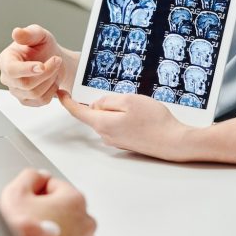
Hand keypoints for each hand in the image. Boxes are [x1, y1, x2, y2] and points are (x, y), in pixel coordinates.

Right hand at [0, 25, 78, 105]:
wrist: (53, 59)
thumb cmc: (43, 47)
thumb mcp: (39, 35)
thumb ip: (29, 33)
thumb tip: (16, 32)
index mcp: (5, 60)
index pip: (11, 69)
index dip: (27, 69)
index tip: (42, 66)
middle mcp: (7, 77)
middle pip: (25, 84)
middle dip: (47, 72)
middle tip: (57, 60)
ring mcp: (16, 91)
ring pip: (35, 94)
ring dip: (51, 80)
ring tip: (55, 68)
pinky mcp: (26, 100)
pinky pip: (41, 101)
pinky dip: (52, 90)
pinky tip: (53, 79)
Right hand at [0, 168, 95, 235]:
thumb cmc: (24, 232)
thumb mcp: (16, 194)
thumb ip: (30, 176)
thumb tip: (38, 176)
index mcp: (75, 199)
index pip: (52, 184)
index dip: (34, 192)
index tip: (27, 203)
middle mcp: (86, 219)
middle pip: (60, 203)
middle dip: (45, 208)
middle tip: (29, 218)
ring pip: (64, 222)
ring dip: (52, 223)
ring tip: (35, 232)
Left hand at [58, 89, 194, 161]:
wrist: (174, 142)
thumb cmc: (154, 121)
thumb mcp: (128, 100)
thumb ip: (107, 101)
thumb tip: (96, 105)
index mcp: (103, 124)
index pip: (78, 112)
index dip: (67, 101)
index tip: (60, 92)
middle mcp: (106, 135)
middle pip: (95, 114)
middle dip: (104, 103)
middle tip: (126, 97)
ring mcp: (117, 141)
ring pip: (108, 119)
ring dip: (117, 110)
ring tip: (139, 107)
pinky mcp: (127, 142)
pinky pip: (118, 125)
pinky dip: (125, 117)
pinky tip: (141, 116)